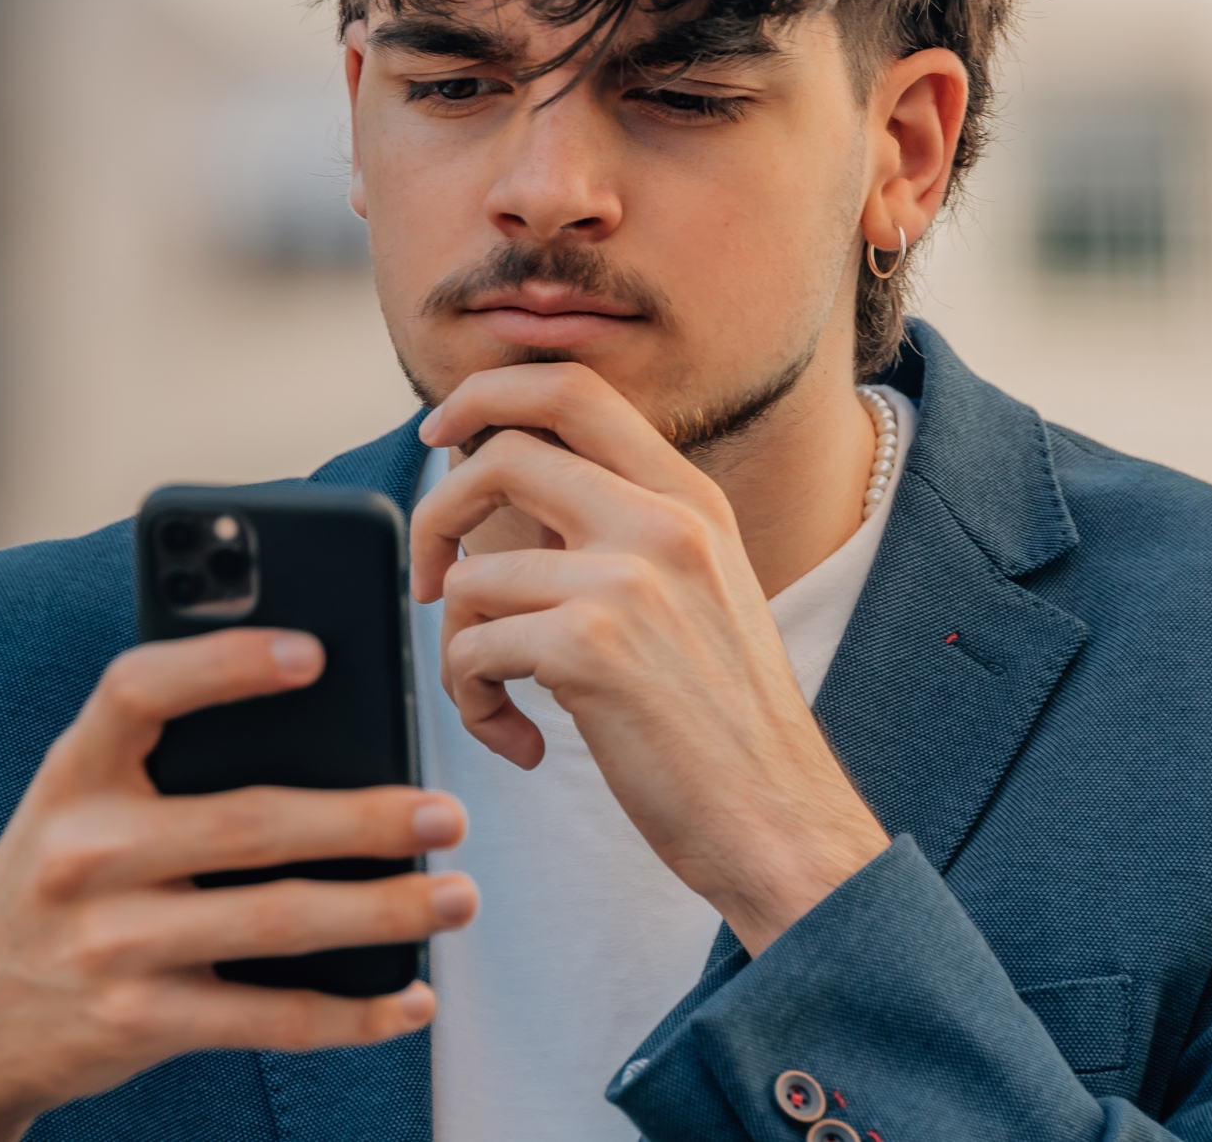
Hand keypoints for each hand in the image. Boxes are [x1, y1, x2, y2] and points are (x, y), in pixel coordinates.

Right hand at [0, 628, 477, 1141]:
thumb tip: (321, 715)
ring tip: (456, 896)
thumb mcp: (76, 801)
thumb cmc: (56, 878)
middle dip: (365, 818)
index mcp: (70, 772)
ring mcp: (111, 944)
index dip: (225, 664)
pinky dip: (351, 1014)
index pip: (138, 690)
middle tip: (449, 813)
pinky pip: (268, 1019)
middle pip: (248, 824)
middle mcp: (83, 852)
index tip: (315, 651)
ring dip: (384, 913)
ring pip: (277, 923)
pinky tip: (410, 997)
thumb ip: (158, 756)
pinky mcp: (139, 1022)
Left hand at [414, 363, 887, 954]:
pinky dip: (473, 702)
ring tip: (500, 699)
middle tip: (432, 582)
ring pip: (473, 574)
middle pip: (501, 454)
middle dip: (436, 513)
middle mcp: (663, 522)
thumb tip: (506, 507)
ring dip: (461, 647)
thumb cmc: (723, 726)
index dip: (487, 394)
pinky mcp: (590, 649)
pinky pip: (472, 650)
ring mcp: (628, 580)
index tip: (441, 434)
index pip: (572, 388)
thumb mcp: (697, 593)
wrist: (779, 822)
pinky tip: (522, 741)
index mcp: (689, 499)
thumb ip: (621, 534)